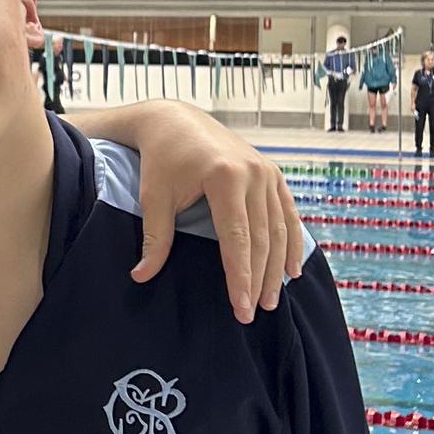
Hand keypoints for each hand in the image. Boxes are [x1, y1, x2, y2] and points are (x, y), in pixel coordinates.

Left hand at [126, 101, 304, 322]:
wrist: (176, 120)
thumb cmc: (161, 159)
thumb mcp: (153, 197)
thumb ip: (155, 238)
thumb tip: (141, 276)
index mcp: (225, 177)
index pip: (237, 239)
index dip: (241, 277)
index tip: (240, 308)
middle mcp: (254, 173)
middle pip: (262, 238)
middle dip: (259, 279)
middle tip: (253, 313)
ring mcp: (267, 171)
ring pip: (279, 229)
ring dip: (277, 267)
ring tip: (270, 299)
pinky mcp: (272, 172)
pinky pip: (287, 213)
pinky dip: (292, 242)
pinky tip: (291, 269)